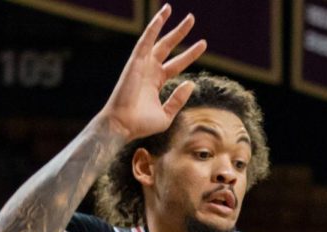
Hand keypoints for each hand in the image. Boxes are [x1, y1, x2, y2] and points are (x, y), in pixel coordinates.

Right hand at [99, 5, 206, 141]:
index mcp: (156, 82)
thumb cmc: (141, 124)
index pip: (177, 64)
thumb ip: (178, 100)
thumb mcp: (166, 115)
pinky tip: (162, 14)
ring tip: (173, 8)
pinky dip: (153, 27)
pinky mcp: (136, 61)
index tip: (202, 44)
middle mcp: (150, 70)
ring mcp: (142, 65)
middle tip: (191, 19)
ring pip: (156, 39)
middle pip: (168, 47)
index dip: (190, 54)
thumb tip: (190, 83)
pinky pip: (146, 40)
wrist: (123, 125)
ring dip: (165, 23)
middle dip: (180, 33)